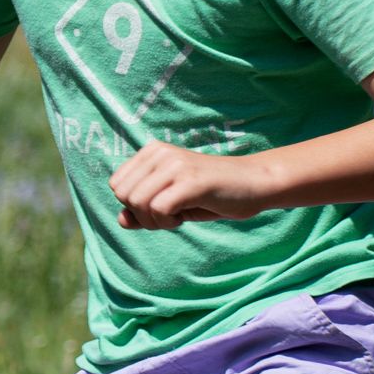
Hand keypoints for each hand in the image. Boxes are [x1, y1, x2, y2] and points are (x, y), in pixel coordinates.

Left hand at [110, 140, 270, 228]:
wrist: (256, 184)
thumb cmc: (212, 194)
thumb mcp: (172, 203)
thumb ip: (144, 211)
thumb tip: (121, 221)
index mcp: (152, 151)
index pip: (117, 184)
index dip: (133, 205)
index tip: (160, 207)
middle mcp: (160, 153)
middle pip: (123, 195)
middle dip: (142, 215)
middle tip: (169, 215)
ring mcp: (176, 165)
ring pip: (137, 202)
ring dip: (155, 221)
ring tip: (177, 216)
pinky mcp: (191, 181)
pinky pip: (158, 209)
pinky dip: (167, 222)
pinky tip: (184, 218)